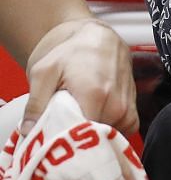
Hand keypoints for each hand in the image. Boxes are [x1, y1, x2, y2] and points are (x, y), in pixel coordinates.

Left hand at [22, 18, 135, 135]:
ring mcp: (127, 109)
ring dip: (92, 134)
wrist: (100, 40)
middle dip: (76, 137)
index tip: (52, 137)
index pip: (80, 135)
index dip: (64, 139)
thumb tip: (28, 132)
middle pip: (93, 138)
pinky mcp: (133, 112)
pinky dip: (107, 131)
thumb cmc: (71, 53)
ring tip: (78, 120)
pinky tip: (94, 119)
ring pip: (106, 137)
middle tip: (61, 128)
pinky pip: (120, 132)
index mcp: (94, 95)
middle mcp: (117, 104)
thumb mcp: (43, 72)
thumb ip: (35, 104)